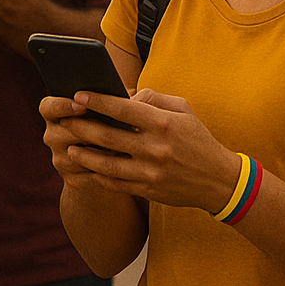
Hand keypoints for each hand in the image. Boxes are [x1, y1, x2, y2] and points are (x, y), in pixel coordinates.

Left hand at [50, 88, 242, 212]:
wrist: (220, 180)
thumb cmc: (197, 139)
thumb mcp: (182, 110)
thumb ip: (152, 98)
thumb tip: (123, 94)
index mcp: (162, 123)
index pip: (121, 108)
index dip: (96, 101)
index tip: (77, 95)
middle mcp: (155, 148)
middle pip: (107, 136)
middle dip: (81, 127)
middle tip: (64, 120)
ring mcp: (150, 172)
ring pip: (106, 163)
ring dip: (83, 155)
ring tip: (70, 147)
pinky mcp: (148, 191)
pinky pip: (116, 183)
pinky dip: (98, 176)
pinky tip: (86, 169)